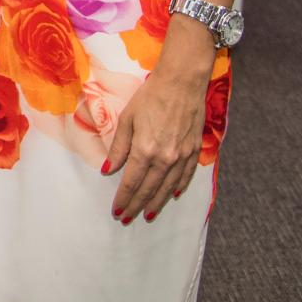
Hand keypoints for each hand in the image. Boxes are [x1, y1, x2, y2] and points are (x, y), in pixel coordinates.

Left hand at [104, 56, 209, 223]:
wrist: (182, 83)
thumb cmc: (150, 97)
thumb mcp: (127, 119)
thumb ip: (118, 148)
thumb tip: (107, 170)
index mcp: (145, 150)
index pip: (131, 183)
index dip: (123, 199)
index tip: (116, 211)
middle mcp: (165, 158)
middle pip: (149, 189)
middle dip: (137, 206)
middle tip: (127, 219)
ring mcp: (182, 156)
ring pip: (168, 187)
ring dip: (157, 202)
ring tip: (148, 214)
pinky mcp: (194, 150)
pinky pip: (185, 176)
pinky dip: (178, 188)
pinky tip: (172, 195)